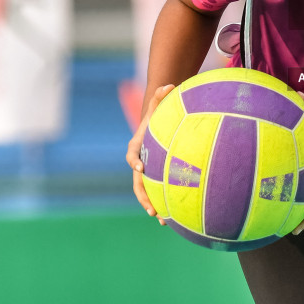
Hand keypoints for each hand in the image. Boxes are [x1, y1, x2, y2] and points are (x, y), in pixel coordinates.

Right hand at [127, 84, 175, 217]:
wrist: (156, 130)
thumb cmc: (156, 119)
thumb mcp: (157, 107)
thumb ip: (161, 97)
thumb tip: (169, 84)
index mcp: (136, 148)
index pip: (132, 156)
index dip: (135, 162)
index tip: (141, 168)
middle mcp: (139, 163)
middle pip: (137, 182)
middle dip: (143, 195)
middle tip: (150, 207)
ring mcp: (145, 174)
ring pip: (145, 192)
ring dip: (151, 205)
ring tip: (160, 218)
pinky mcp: (154, 179)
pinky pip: (156, 194)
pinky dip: (162, 205)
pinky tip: (171, 219)